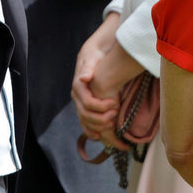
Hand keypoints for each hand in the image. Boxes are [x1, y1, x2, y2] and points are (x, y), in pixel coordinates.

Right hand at [72, 17, 121, 135]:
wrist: (92, 55)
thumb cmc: (95, 56)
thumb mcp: (93, 58)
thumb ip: (88, 67)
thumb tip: (84, 78)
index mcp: (78, 86)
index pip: (87, 103)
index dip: (100, 107)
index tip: (114, 105)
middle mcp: (77, 96)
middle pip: (86, 116)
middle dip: (101, 119)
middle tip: (115, 117)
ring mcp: (80, 103)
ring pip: (85, 121)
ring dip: (98, 127)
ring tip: (112, 125)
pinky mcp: (85, 107)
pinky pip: (86, 123)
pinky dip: (92, 131)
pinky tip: (101, 136)